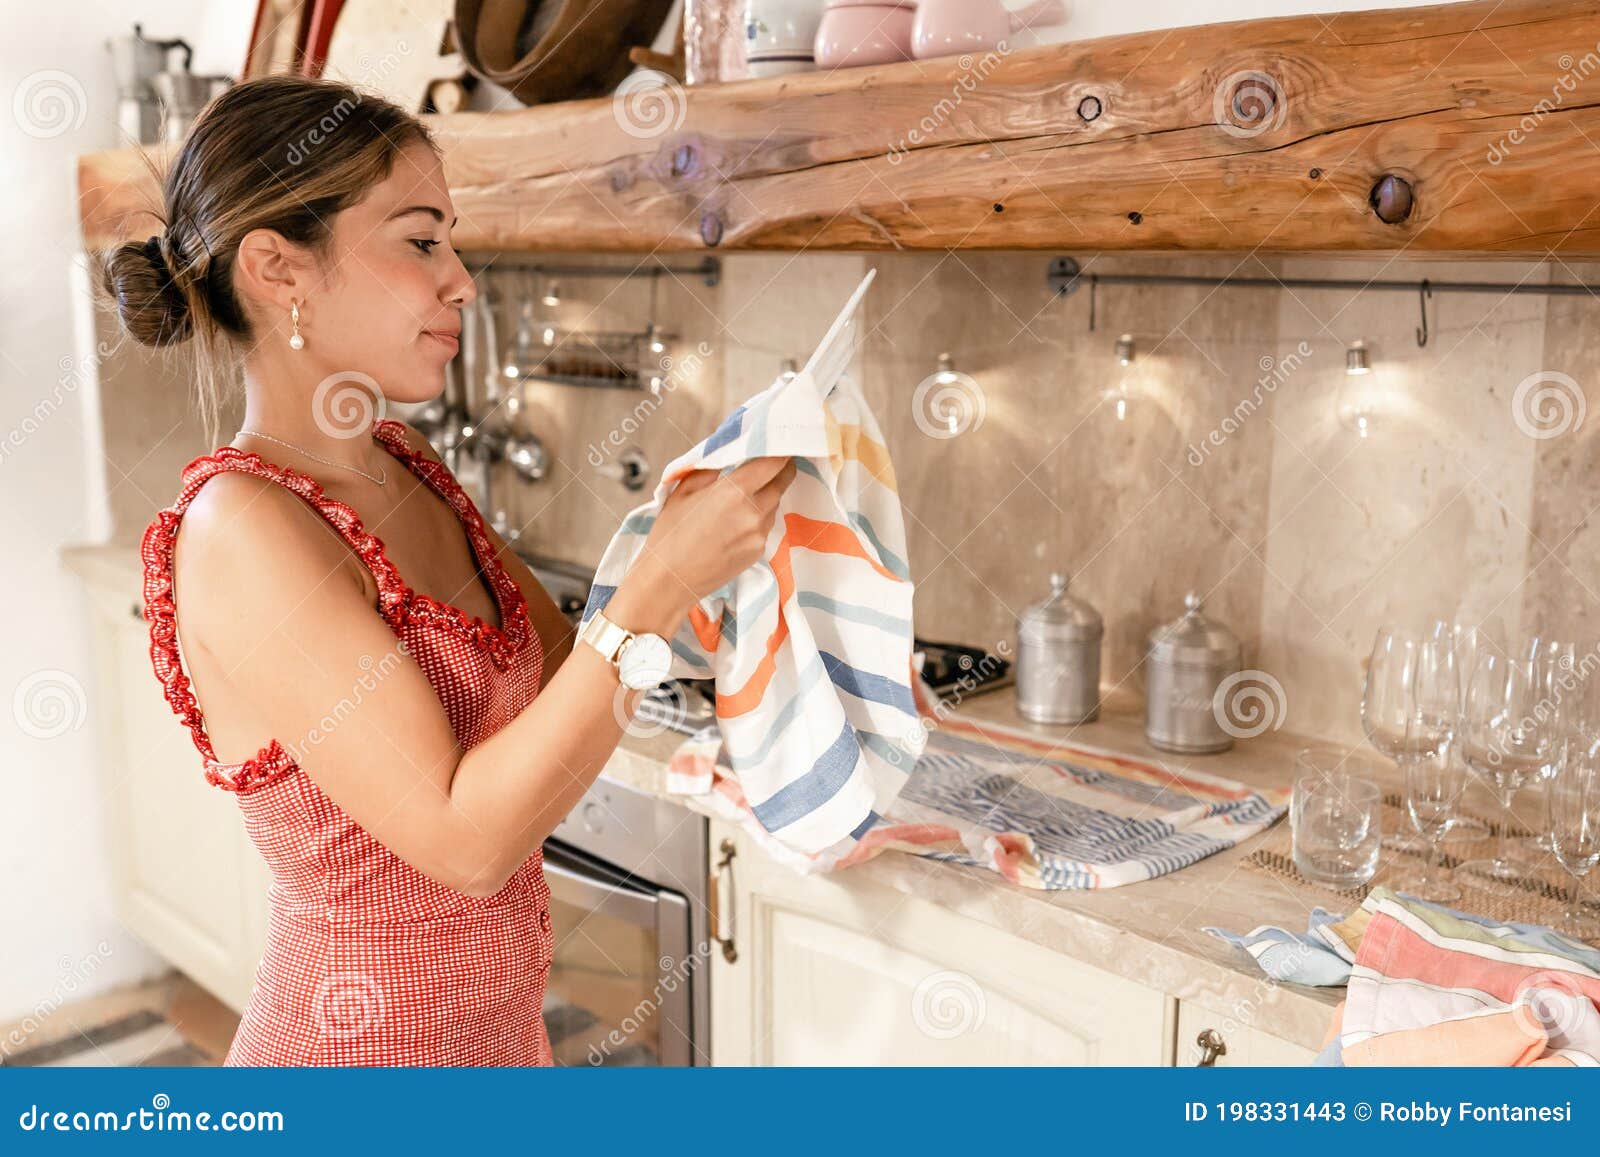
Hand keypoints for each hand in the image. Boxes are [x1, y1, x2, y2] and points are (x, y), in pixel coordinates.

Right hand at [635, 456, 796, 613]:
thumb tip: (729, 451)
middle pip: (783, 481)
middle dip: (779, 469)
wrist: (668, 581)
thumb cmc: (670, 535)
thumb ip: (711, 467)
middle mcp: (753, 512)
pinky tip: (733, 524)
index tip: (780, 443)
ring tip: (738, 499)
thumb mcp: (683, 490)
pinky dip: (756, 519)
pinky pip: (765, 526)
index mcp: (734, 491)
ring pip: (774, 504)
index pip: (774, 462)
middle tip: (770, 461)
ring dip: (765, 495)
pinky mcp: (758, 552)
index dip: (781, 450)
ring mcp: (759, 535)